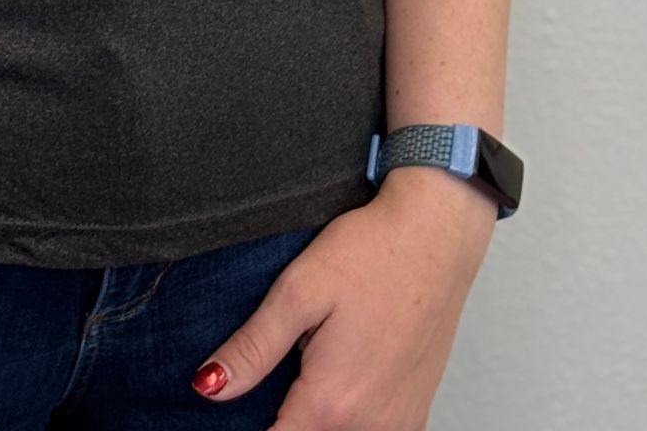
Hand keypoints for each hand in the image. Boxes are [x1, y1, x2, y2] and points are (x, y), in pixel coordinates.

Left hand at [187, 171, 497, 427]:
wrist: (437, 235)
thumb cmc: (371, 253)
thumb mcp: (299, 290)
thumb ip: (254, 348)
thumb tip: (208, 388)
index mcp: (331, 403)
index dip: (246, 427)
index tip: (234, 406)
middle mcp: (370, 427)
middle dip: (280, 421)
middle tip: (269, 378)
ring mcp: (398, 425)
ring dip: (313, 422)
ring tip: (300, 375)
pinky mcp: (414, 414)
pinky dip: (346, 422)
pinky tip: (335, 385)